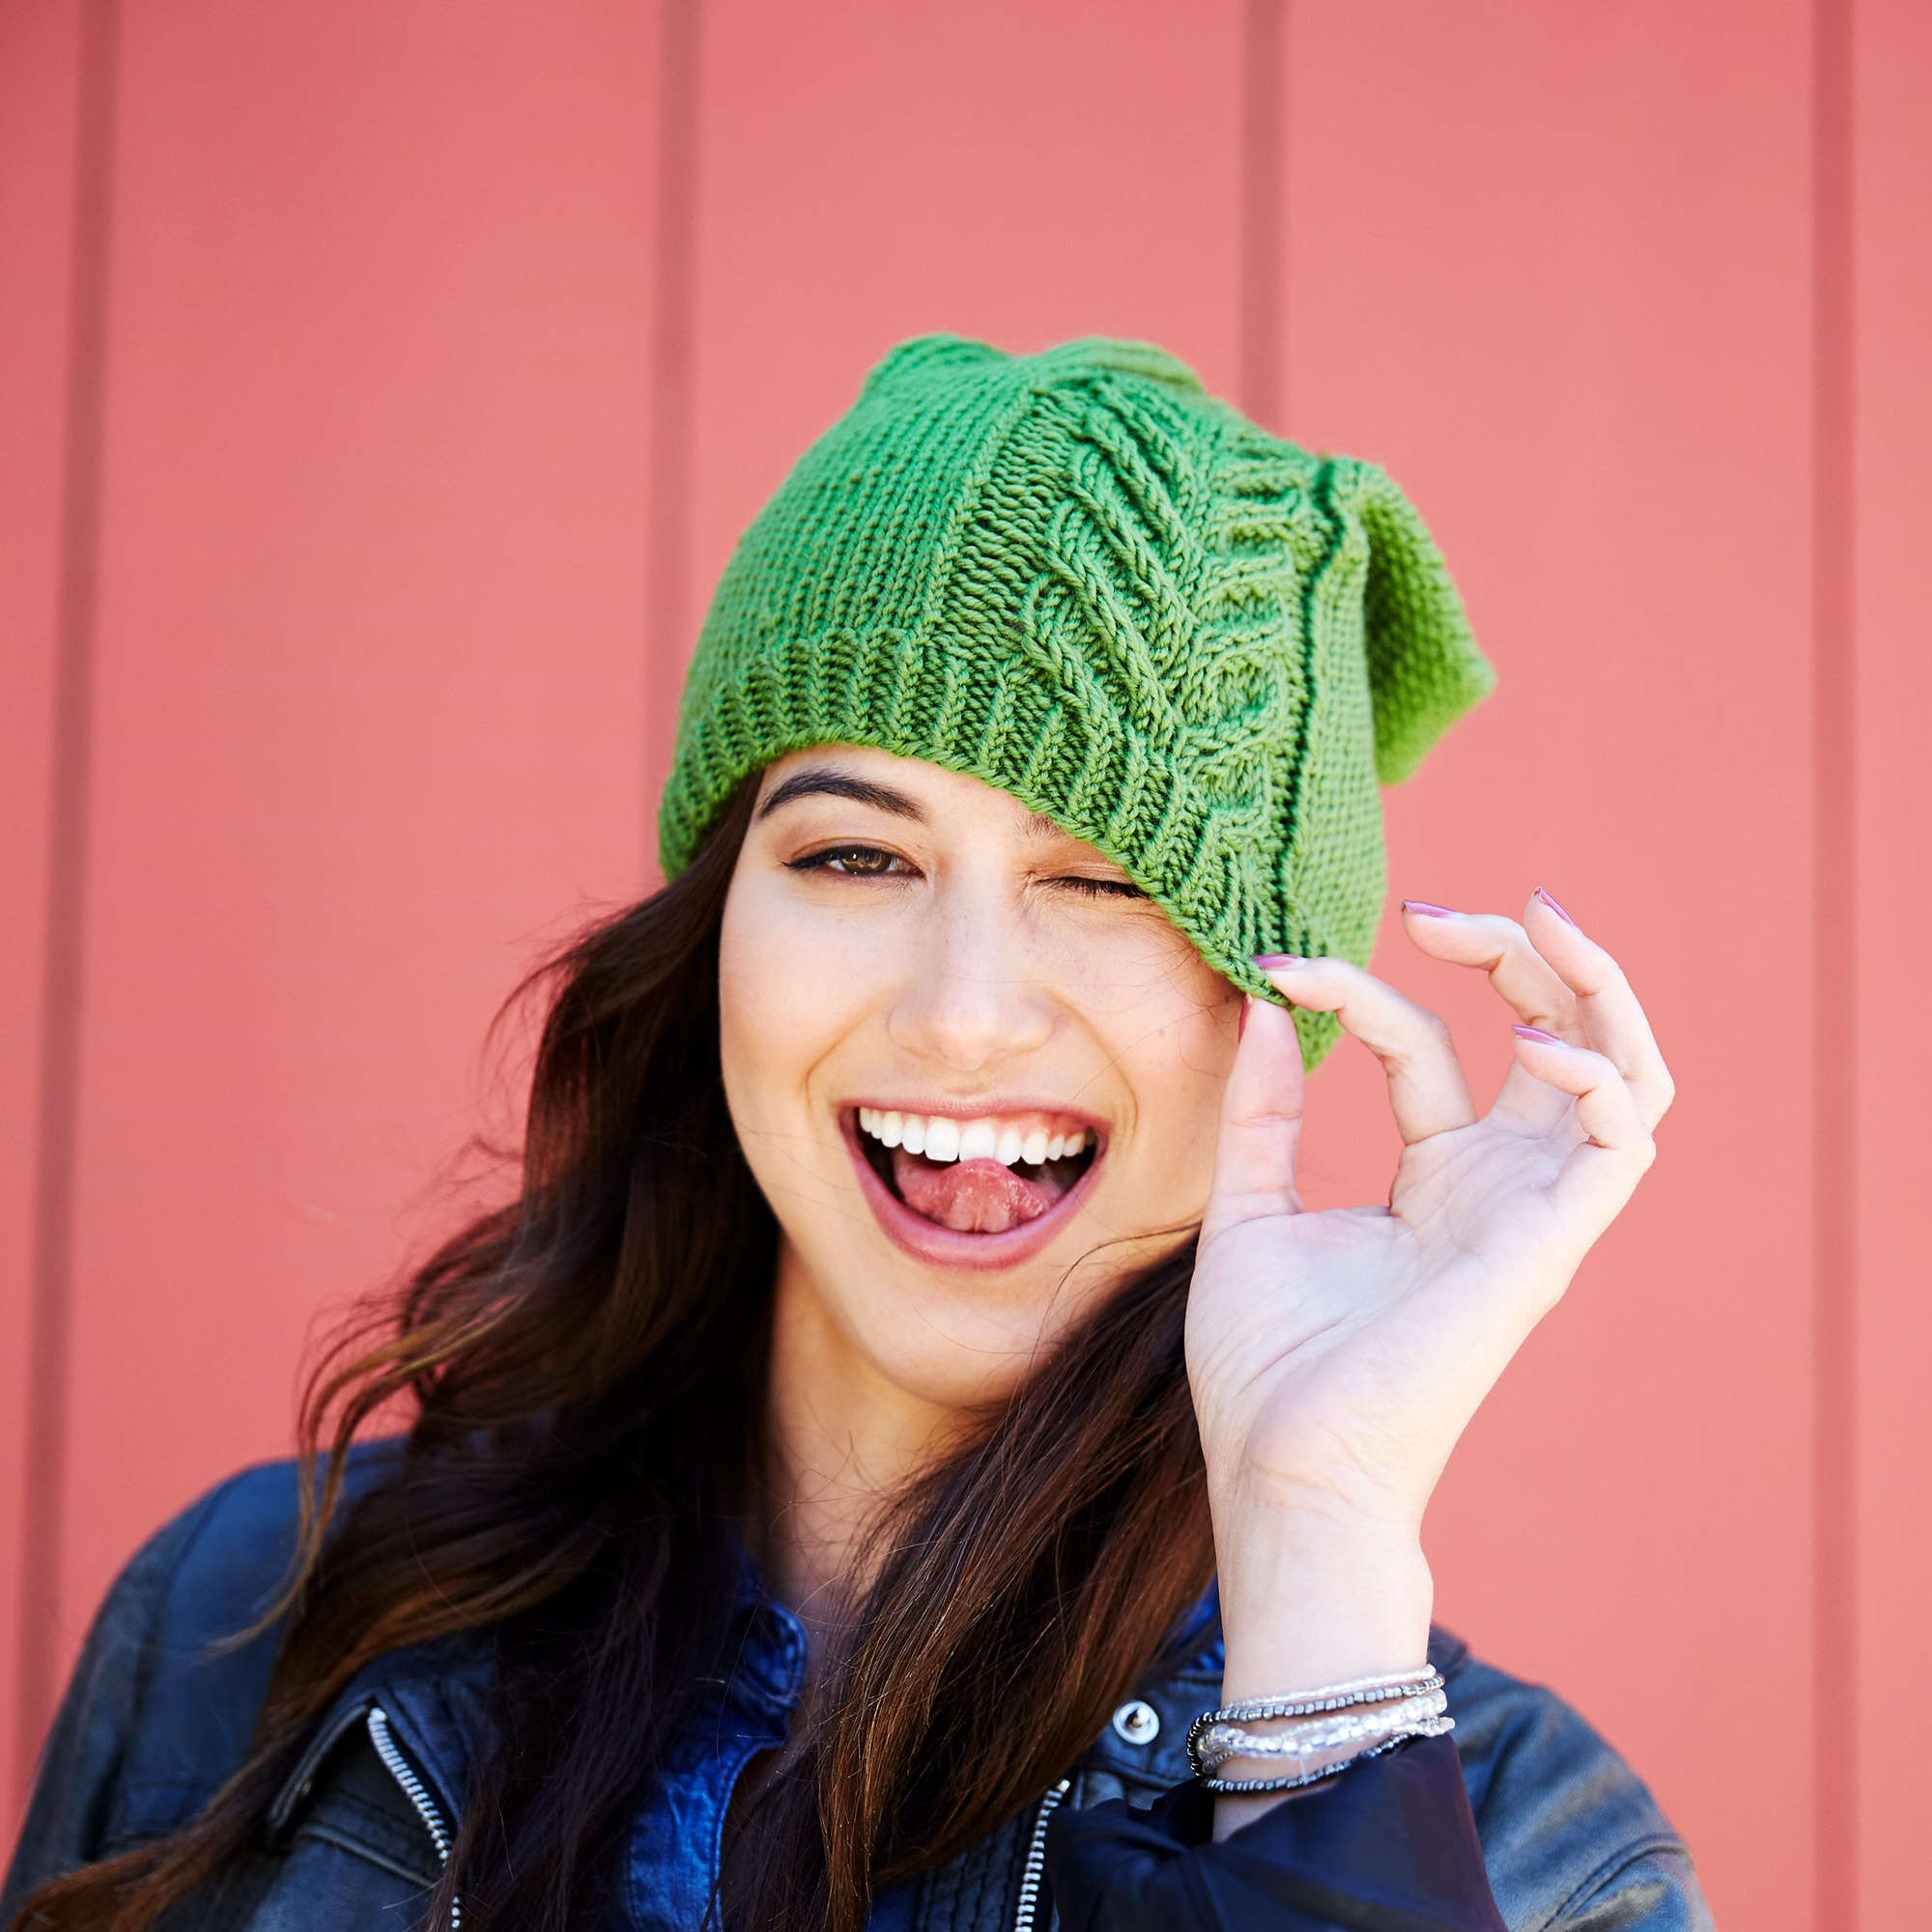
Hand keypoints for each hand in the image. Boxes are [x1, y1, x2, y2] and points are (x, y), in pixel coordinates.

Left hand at [1187, 886, 1675, 1572]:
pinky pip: (1620, 1141)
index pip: (1425, 1043)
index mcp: (1431, 1175)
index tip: (1281, 966)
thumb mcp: (1247, 1209)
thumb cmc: (1268, 1364)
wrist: (1283, 1466)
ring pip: (1623, 1071)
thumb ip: (1262, 1110)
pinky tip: (1528, 1040)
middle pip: (1557, 1035)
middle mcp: (1494, 1183)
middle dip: (1518, 954)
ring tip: (1535, 918)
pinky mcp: (1550, 1244)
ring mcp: (1530, 1211)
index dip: (1361, 989)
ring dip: (1595, 985)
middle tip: (1442, 910)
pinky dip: (1596, 1074)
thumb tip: (1260, 1001)